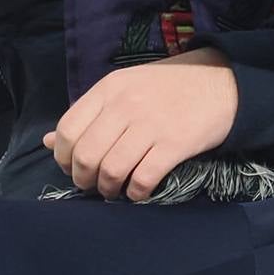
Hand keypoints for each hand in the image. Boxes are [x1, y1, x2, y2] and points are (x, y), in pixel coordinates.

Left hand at [44, 49, 238, 201]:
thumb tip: (48, 142)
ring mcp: (151, 124)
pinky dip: (136, 193)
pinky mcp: (176, 144)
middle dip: (84, 179)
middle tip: (93, 185)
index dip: (63, 157)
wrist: (225, 81)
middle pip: (86, 155)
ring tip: (114, 191)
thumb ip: (89, 114)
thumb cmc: (171, 86)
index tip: (73, 168)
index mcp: (109, 89)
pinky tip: (138, 191)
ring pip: (111, 170)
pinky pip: (143, 178)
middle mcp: (125, 105)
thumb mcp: (125, 88)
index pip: (68, 129)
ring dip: (108, 190)